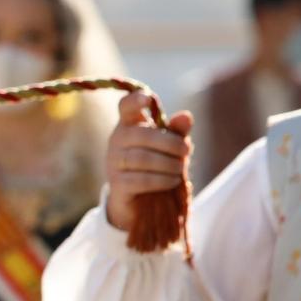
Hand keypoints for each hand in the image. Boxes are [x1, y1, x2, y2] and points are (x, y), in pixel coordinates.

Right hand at [104, 92, 191, 233]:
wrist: (141, 202)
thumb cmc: (157, 165)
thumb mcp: (170, 147)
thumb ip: (177, 132)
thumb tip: (186, 116)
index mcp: (129, 125)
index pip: (125, 106)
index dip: (134, 100)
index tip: (146, 99)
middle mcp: (117, 141)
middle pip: (141, 135)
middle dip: (169, 143)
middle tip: (186, 151)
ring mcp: (114, 163)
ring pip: (142, 158)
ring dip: (168, 164)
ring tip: (181, 168)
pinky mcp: (117, 185)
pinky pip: (141, 180)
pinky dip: (162, 180)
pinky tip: (173, 180)